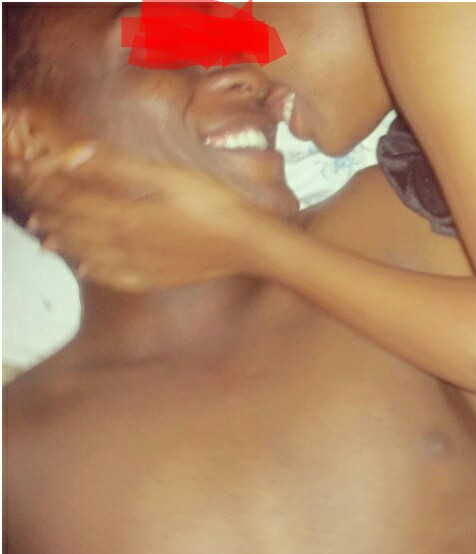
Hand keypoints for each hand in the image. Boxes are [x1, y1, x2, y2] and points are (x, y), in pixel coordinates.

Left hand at [22, 143, 264, 291]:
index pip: (72, 197)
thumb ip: (118, 166)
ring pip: (88, 253)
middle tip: (29, 200)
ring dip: (62, 240)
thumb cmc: (214, 206)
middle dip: (47, 209)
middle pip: (74, 226)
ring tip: (42, 232)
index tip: (29, 170)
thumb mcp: (168, 176)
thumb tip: (74, 153)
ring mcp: (138, 266)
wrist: (247, 245)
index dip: (47, 183)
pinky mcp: (154, 279)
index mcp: (126, 215)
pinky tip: (84, 267)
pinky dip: (92, 270)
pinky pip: (113, 277)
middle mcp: (125, 245)